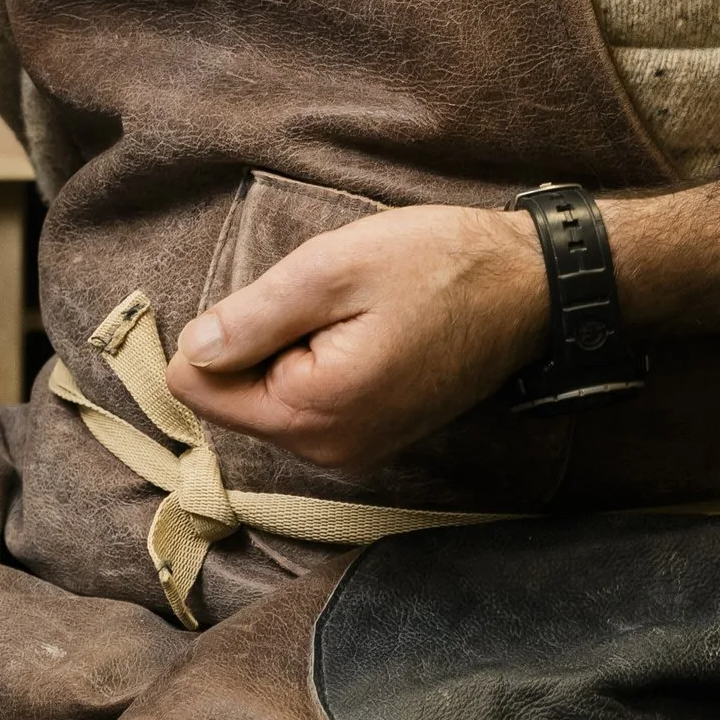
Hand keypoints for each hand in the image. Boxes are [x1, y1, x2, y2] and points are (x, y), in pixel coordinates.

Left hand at [166, 203, 550, 475]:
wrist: (528, 288)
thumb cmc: (439, 267)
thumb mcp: (334, 268)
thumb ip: (253, 316)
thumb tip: (190, 350)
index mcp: (313, 414)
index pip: (199, 388)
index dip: (221, 330)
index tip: (274, 298)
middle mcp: (329, 451)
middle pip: (234, 394)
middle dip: (261, 339)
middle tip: (328, 301)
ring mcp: (354, 450)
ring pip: (270, 395)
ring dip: (292, 347)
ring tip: (353, 312)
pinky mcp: (373, 437)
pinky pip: (308, 401)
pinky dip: (318, 360)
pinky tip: (367, 329)